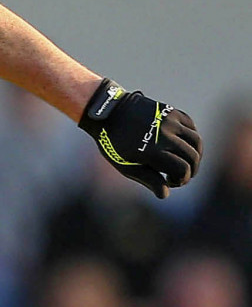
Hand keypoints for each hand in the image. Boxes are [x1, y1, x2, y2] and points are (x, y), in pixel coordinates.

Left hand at [79, 79, 200, 196]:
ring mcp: (170, 121)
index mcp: (151, 151)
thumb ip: (148, 179)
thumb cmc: (115, 143)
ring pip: (197, 141)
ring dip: (196, 155)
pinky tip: (182, 146)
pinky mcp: (172, 112)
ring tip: (187, 162)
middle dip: (192, 170)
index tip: (171, 182)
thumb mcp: (126, 165)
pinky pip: (192, 128)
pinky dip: (191, 139)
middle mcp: (164, 134)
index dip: (182, 180)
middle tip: (182, 175)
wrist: (109, 112)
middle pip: (193, 156)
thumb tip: (165, 194)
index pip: (182, 169)